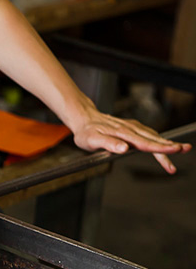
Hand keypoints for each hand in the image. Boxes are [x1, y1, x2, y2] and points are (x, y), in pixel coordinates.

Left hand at [71, 109, 190, 173]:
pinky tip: (163, 144)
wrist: (83, 118)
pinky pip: (148, 134)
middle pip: (153, 139)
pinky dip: (158, 140)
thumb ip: (108, 144)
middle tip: (185, 149)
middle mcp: (130, 129)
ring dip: (166, 143)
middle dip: (170, 145)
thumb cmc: (86, 131)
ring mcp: (131, 128)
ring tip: (180, 150)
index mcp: (123, 134)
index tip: (174, 150)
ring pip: (152, 136)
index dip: (160, 148)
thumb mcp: (92, 140)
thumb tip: (124, 149)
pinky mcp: (131, 128)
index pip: (145, 143)